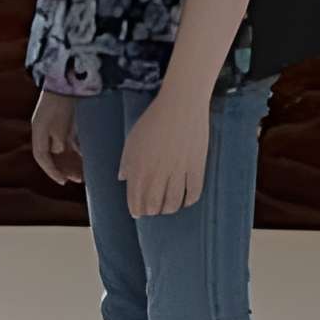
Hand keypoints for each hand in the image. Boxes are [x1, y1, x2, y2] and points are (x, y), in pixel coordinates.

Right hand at [29, 88, 82, 186]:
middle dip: (64, 169)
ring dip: (72, 162)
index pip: (42, 157)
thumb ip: (59, 138)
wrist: (68, 79)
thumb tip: (60, 150)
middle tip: (77, 180)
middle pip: (53, 156)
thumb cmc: (62, 100)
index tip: (63, 181)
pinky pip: (70, 142)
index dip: (52, 171)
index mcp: (39, 131)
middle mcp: (45, 131)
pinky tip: (88, 158)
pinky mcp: (66, 122)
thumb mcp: (59, 122)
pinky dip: (77, 151)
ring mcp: (55, 127)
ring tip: (85, 173)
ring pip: (62, 151)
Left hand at [119, 84, 212, 218]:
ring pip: (174, 202)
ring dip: (169, 209)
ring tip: (167, 209)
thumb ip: (126, 161)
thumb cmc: (153, 120)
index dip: (136, 209)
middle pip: (154, 204)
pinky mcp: (197, 168)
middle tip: (153, 211)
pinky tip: (186, 202)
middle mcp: (157, 173)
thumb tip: (122, 178)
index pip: (135, 198)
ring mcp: (178, 172)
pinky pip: (194, 192)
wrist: (180, 106)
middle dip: (152, 211)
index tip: (137, 213)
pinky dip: (189, 201)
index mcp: (139, 167)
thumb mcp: (132, 140)